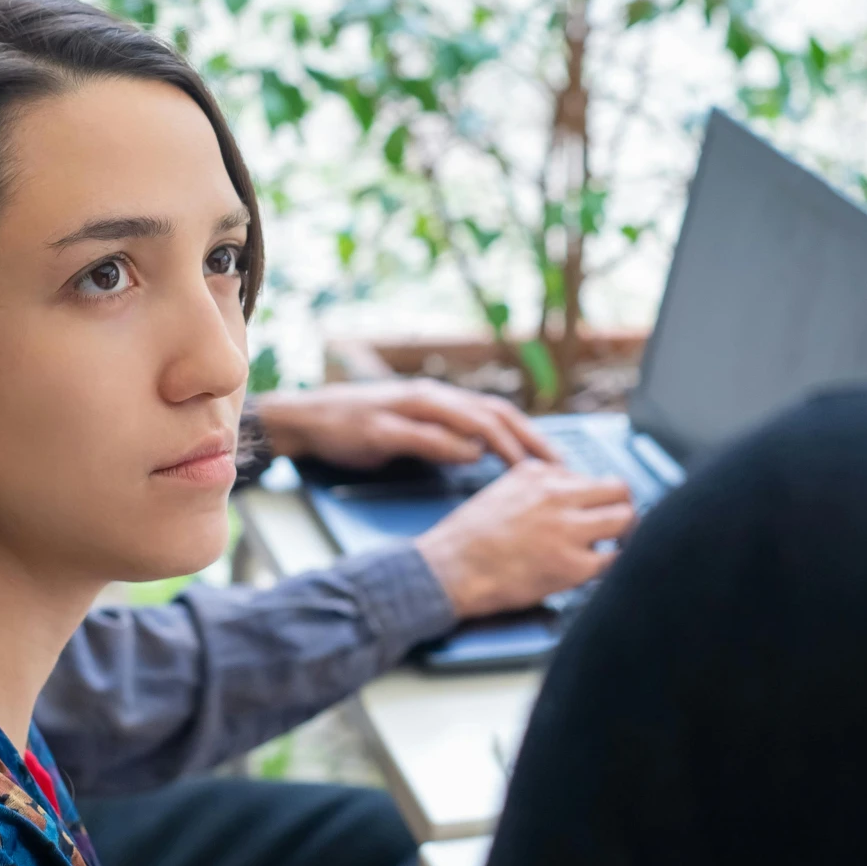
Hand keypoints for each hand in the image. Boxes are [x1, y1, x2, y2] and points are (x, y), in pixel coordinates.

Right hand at [254, 379, 556, 468]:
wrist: (307, 418)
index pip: (500, 413)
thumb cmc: (360, 426)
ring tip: (527, 467)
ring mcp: (407, 408)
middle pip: (495, 413)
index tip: (559, 463)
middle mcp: (431, 397)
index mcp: (441, 399)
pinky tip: (472, 457)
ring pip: (467, 418)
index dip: (532, 435)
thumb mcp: (411, 430)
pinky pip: (425, 433)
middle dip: (530, 440)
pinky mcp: (383, 426)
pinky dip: (451, 443)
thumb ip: (445, 438)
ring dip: (501, 442)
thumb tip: (480, 452)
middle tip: (559, 469)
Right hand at [415, 462, 635, 619]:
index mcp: (538, 474)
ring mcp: (567, 529)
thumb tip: (567, 493)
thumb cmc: (467, 538)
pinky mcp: (572, 565)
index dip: (593, 498)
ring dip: (624, 531)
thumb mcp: (502, 490)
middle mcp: (557, 495)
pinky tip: (600, 566)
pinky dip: (613, 562)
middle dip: (620, 506)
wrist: (448, 570)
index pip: (588, 477)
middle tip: (616, 523)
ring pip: (625, 518)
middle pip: (618, 489)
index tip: (591, 511)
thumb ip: (536, 487)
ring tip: (614, 544)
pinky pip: (614, 558)